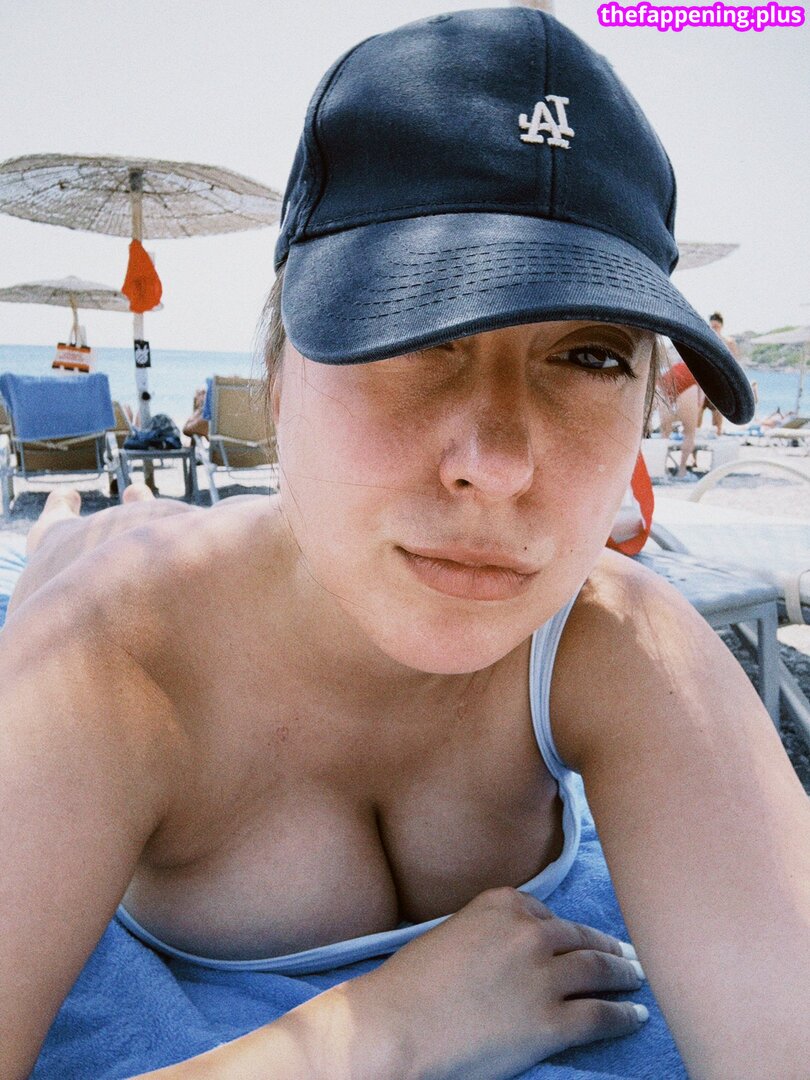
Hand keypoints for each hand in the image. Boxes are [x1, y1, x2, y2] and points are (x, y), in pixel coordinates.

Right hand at [351, 886, 646, 1079]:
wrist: (398, 1024)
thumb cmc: (412, 982)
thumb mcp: (453, 931)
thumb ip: (490, 930)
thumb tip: (513, 948)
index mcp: (503, 903)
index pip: (549, 915)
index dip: (569, 932)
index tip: (583, 939)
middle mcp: (530, 933)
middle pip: (582, 939)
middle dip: (609, 948)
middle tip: (627, 956)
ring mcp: (543, 977)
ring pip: (599, 971)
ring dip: (624, 976)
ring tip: (637, 979)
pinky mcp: (550, 1022)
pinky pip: (600, 1016)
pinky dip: (624, 1016)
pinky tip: (636, 1016)